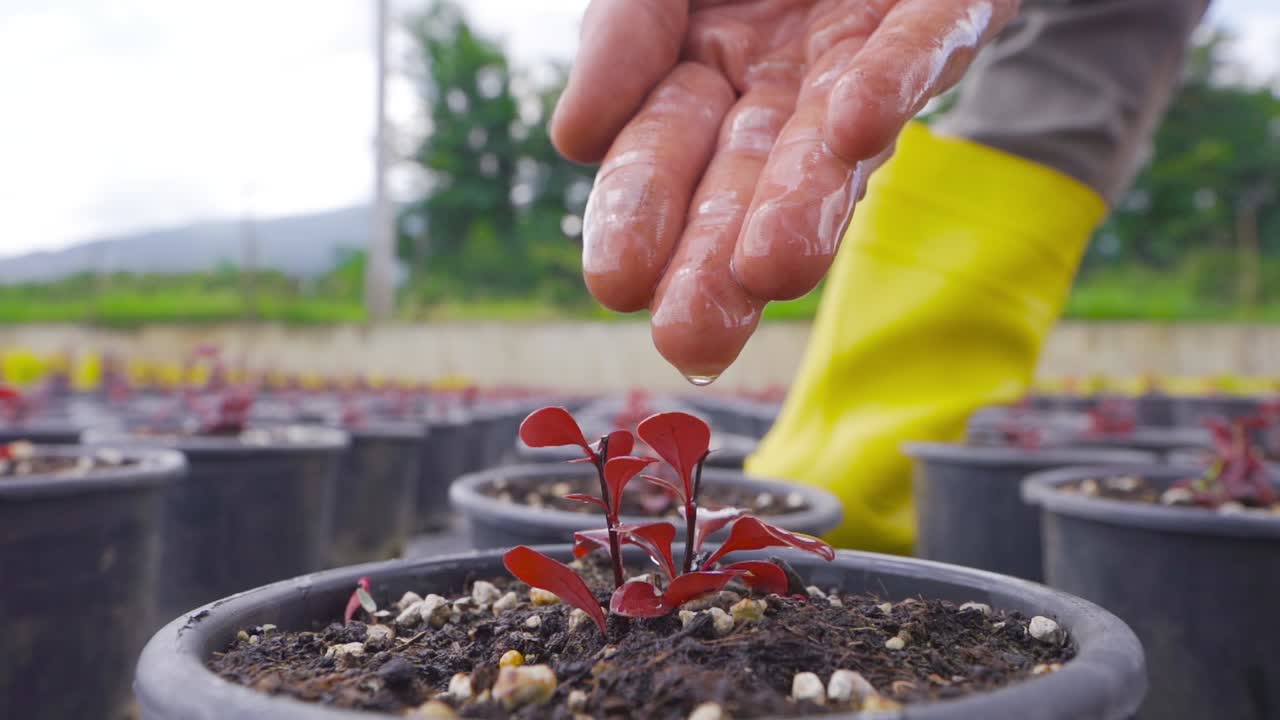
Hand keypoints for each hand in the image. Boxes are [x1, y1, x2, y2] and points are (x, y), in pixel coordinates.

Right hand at [552, 0, 1016, 379]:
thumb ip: (619, 35)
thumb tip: (574, 141)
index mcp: (703, 71)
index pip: (660, 156)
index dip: (637, 216)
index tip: (619, 284)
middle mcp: (782, 83)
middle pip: (744, 181)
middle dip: (715, 259)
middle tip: (692, 341)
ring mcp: (864, 54)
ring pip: (831, 141)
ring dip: (802, 203)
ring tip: (769, 270)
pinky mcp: (950, 6)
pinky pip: (923, 46)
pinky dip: (888, 86)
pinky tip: (853, 131)